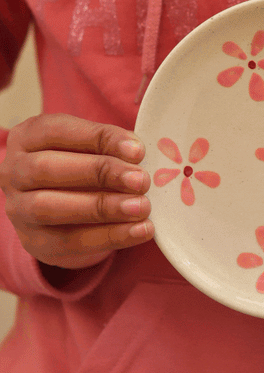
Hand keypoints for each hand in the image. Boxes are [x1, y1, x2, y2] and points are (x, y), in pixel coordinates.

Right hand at [0, 113, 153, 269]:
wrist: (63, 215)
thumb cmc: (80, 170)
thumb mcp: (89, 149)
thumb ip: (109, 147)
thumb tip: (138, 154)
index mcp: (27, 137)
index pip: (56, 131)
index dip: (98, 138)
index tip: (137, 150)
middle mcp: (14, 171)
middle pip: (47, 169)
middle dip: (99, 173)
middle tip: (141, 180)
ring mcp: (18, 209)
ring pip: (50, 208)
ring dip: (101, 207)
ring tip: (141, 207)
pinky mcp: (35, 241)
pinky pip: (69, 241)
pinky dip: (109, 236)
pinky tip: (139, 231)